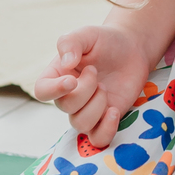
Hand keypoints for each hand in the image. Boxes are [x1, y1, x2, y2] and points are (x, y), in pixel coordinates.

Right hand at [34, 25, 152, 149]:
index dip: (54, 90)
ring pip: (81, 124)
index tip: (72, 80)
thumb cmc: (105, 41)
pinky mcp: (104, 120)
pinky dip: (106, 129)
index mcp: (57, 76)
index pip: (42, 91)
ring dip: (97, 105)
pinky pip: (98, 139)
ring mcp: (86, 110)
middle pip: (66, 107)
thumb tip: (66, 64)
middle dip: (85, 90)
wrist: (132, 49)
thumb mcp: (87, 34)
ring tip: (105, 87)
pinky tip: (114, 110)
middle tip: (96, 71)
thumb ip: (71, 43)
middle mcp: (68, 96)